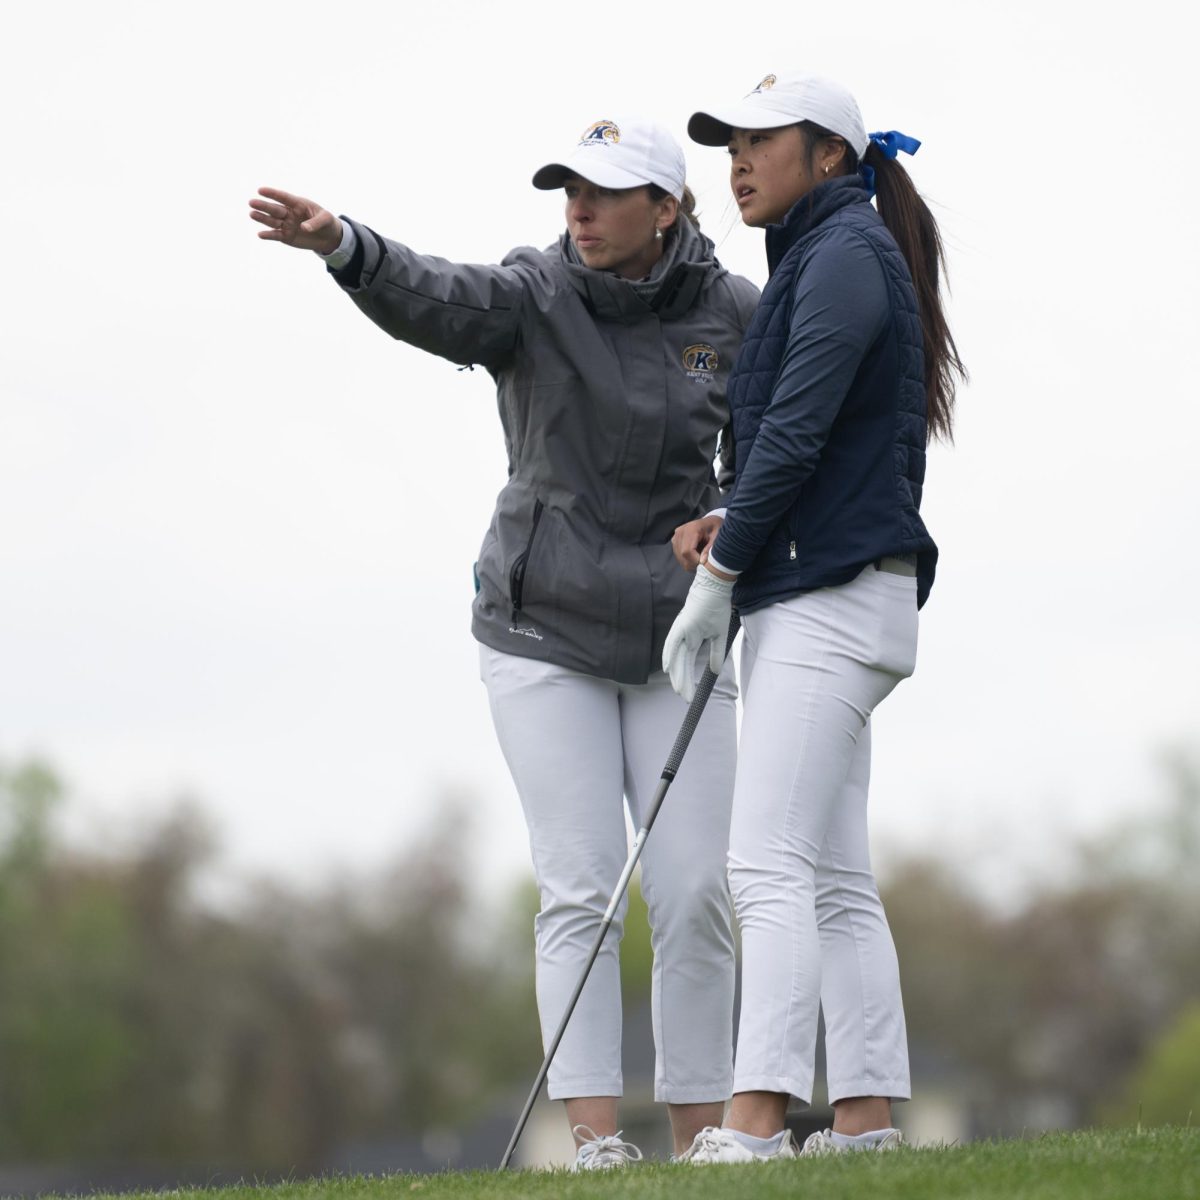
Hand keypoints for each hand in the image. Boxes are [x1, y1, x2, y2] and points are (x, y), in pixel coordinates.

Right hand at [249, 186, 342, 254]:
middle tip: (251, 202)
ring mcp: (286, 224)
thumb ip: (315, 222)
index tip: (260, 190)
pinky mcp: (286, 236)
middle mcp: (289, 213)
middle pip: (274, 209)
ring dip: (262, 218)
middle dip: (263, 206)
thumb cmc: (327, 223)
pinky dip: (268, 235)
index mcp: (298, 204)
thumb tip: (303, 228)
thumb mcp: (326, 219)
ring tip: (252, 214)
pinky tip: (260, 234)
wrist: (328, 237)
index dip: (272, 194)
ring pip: (272, 221)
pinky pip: (276, 235)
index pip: (284, 197)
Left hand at [662, 564, 733, 701]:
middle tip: (684, 698)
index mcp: (692, 641)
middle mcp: (684, 638)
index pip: (688, 664)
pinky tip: (667, 668)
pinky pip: (672, 642)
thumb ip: (716, 654)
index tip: (690, 695)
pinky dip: (669, 654)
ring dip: (677, 674)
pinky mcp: (681, 625)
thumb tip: (715, 671)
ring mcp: (681, 632)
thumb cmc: (717, 608)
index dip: (688, 679)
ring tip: (678, 689)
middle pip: (680, 664)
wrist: (717, 588)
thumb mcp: (719, 636)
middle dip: (682, 682)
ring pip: (676, 657)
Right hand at [671, 515, 723, 570]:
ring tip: (701, 557)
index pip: (687, 551)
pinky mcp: (674, 540)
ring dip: (690, 562)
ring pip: (680, 557)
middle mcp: (680, 531)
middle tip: (704, 563)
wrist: (710, 522)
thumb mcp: (717, 538)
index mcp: (692, 528)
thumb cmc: (716, 529)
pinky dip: (687, 560)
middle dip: (693, 563)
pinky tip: (696, 555)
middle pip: (682, 555)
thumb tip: (702, 562)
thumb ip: (709, 549)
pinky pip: (679, 555)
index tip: (705, 563)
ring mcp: (676, 536)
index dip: (695, 561)